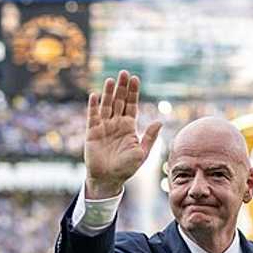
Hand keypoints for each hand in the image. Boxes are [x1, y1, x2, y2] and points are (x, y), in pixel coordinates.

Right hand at [84, 71, 162, 199]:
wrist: (108, 179)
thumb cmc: (126, 168)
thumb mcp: (142, 153)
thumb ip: (149, 137)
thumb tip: (159, 122)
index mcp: (129, 127)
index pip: (131, 105)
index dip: (133, 92)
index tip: (135, 79)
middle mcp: (116, 123)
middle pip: (119, 101)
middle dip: (122, 87)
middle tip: (124, 73)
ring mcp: (104, 127)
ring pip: (107, 105)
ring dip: (109, 93)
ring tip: (111, 80)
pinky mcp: (92, 132)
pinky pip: (93, 116)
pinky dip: (94, 106)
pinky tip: (95, 95)